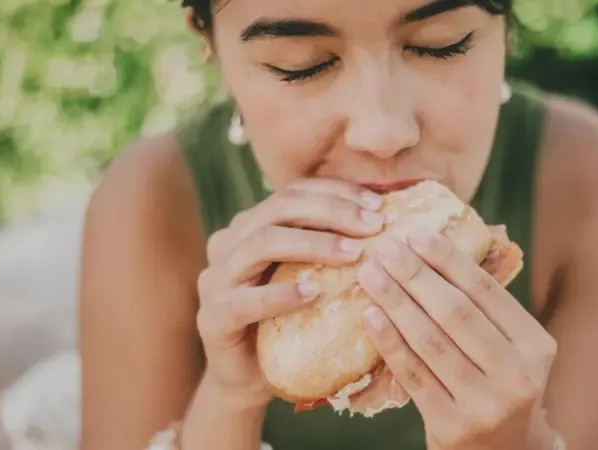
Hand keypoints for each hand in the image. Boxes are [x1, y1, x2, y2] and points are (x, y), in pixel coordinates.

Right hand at [196, 178, 384, 407]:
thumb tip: (386, 217)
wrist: (251, 378)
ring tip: (353, 254)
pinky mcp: (212, 318)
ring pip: (261, 244)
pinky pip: (244, 301)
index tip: (378, 204)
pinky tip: (313, 293)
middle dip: (331, 212)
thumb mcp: (312, 276)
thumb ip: (331, 246)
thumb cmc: (291, 321)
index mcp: (250, 225)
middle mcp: (228, 243)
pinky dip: (280, 294)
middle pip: (278, 209)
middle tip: (374, 226)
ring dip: (312, 244)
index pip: (293, 192)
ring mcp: (214, 279)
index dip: (336, 192)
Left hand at [356, 231, 557, 449]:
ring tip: (370, 275)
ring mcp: (485, 404)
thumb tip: (427, 252)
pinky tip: (369, 315)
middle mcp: (517, 375)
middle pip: (456, 312)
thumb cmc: (497, 387)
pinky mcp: (452, 427)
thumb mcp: (510, 350)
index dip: (448, 259)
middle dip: (415, 275)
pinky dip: (389, 341)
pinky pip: (413, 375)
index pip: (486, 291)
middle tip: (385, 249)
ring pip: (431, 341)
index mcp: (536, 345)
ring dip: (395, 301)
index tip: (416, 234)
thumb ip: (483, 312)